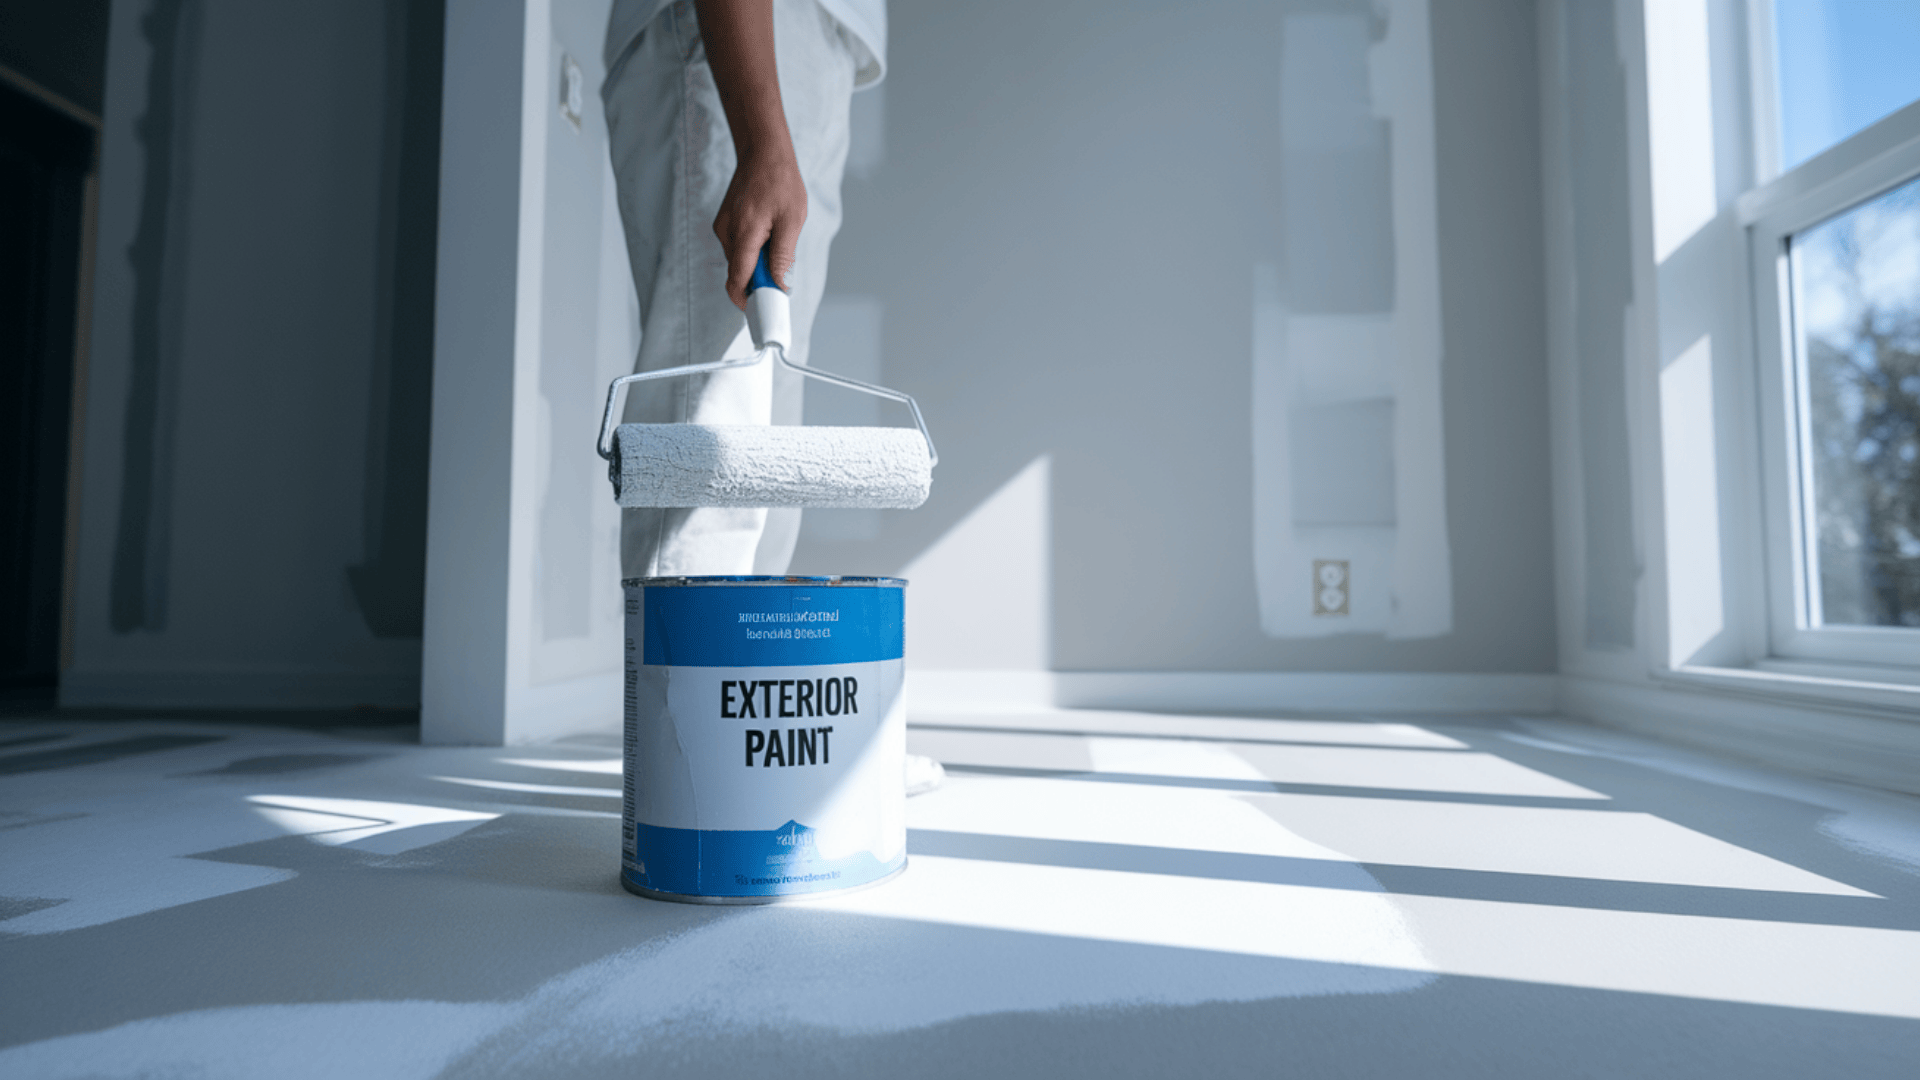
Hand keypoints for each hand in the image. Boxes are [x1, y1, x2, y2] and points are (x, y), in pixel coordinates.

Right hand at [696, 0, 804, 308]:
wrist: (762, 150)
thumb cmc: (780, 182)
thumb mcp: (791, 221)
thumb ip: (782, 256)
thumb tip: (779, 286)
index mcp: (743, 236)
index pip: (738, 283)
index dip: (749, 304)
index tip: (764, 314)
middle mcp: (727, 234)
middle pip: (739, 275)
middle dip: (758, 284)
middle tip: (781, 282)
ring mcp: (723, 228)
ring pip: (740, 262)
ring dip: (758, 264)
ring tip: (778, 242)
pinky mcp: (725, 224)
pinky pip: (738, 248)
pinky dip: (753, 251)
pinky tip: (769, 234)